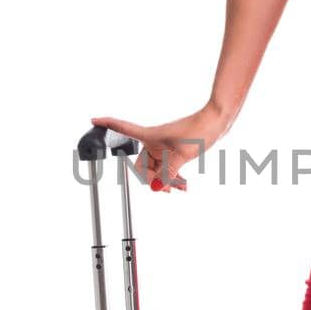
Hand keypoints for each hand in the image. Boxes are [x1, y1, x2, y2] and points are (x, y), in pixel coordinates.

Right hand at [89, 103, 225, 193]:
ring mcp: (164, 147)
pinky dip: (173, 177)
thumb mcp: (181, 155)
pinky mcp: (175, 151)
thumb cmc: (199, 131)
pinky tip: (184, 185)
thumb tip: (157, 188)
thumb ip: (167, 173)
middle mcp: (154, 142)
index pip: (123, 128)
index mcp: (150, 137)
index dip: (107, 124)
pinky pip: (167, 168)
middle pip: (143, 165)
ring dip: (165, 181)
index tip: (93, 119)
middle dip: (152, 179)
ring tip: (181, 188)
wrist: (217, 122)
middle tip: (168, 190)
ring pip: (157, 170)